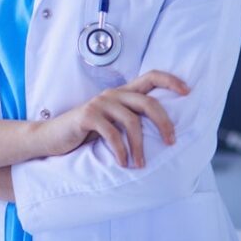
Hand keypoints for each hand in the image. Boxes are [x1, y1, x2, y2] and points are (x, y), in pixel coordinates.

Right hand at [39, 70, 188, 168]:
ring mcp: (99, 104)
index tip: (188, 92)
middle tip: (171, 142)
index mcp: (122, 93)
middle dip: (164, 123)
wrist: (52, 137)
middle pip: (148, 102)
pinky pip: (112, 133)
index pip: (150, 76)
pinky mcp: (87, 116)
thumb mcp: (112, 123)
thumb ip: (131, 119)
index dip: (171, 81)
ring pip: (132, 121)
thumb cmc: (85, 133)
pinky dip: (121, 151)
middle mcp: (112, 94)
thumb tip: (165, 132)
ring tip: (140, 164)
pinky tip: (122, 163)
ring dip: (140, 147)